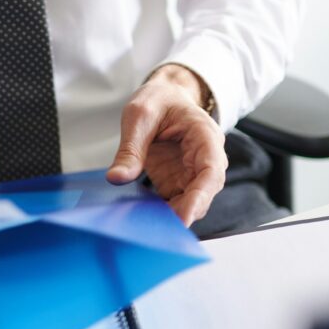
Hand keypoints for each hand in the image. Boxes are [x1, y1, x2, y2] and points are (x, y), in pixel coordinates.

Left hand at [106, 64, 228, 225]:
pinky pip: (174, 203)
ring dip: (171, 216)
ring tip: (145, 227)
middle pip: (204, 192)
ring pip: (190, 202)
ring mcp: (191, 172)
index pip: (211, 171)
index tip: (184, 217)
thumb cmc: (158, 101)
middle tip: (158, 230)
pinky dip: (160, 213)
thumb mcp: (139, 116)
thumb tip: (117, 178)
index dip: (200, 197)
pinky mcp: (177, 182)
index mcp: (204, 136)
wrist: (163, 98)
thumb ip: (130, 149)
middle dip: (184, 212)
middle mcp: (204, 158)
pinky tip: (142, 219)